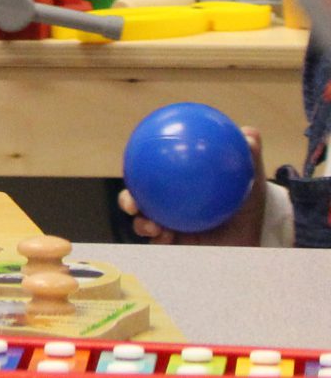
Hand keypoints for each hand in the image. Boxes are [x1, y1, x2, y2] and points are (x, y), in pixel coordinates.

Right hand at [117, 125, 267, 244]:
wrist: (253, 249)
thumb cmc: (248, 214)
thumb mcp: (251, 183)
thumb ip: (248, 158)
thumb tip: (248, 132)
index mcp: (176, 190)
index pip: (151, 176)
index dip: (137, 167)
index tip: (133, 160)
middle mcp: (167, 208)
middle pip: (138, 201)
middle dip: (128, 199)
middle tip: (132, 200)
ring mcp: (169, 230)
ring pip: (143, 225)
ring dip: (141, 224)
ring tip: (150, 225)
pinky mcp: (174, 250)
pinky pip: (159, 244)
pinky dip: (159, 240)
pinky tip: (165, 236)